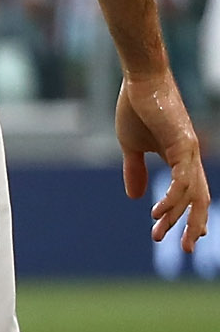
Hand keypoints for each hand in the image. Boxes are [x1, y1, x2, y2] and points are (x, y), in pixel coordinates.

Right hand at [117, 69, 208, 249]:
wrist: (139, 81)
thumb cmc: (136, 109)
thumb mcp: (131, 147)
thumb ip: (135, 172)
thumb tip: (136, 197)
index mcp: (181, 159)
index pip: (192, 194)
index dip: (190, 216)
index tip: (183, 238)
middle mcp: (192, 158)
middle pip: (200, 199)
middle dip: (193, 225)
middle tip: (188, 250)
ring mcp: (190, 152)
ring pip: (193, 193)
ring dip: (178, 217)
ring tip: (160, 233)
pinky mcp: (183, 145)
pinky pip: (182, 180)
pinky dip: (172, 198)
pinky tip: (157, 212)